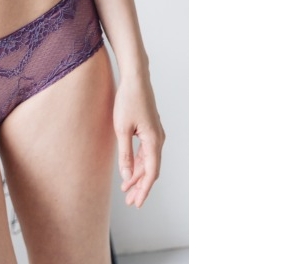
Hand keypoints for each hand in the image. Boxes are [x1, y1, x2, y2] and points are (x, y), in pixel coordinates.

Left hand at [113, 77, 164, 207]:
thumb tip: (127, 175)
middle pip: (151, 170)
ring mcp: (155, 134)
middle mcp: (158, 139)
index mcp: (154, 141)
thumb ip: (125, 153)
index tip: (137, 203)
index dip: (144, 189)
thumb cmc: (127, 100)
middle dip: (140, 186)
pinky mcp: (150, 129)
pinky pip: (146, 152)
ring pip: (148, 161)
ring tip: (127, 190)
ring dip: (138, 175)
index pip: (151, 173)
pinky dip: (138, 163)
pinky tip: (129, 171)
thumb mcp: (121, 128)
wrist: (135, 78)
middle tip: (130, 202)